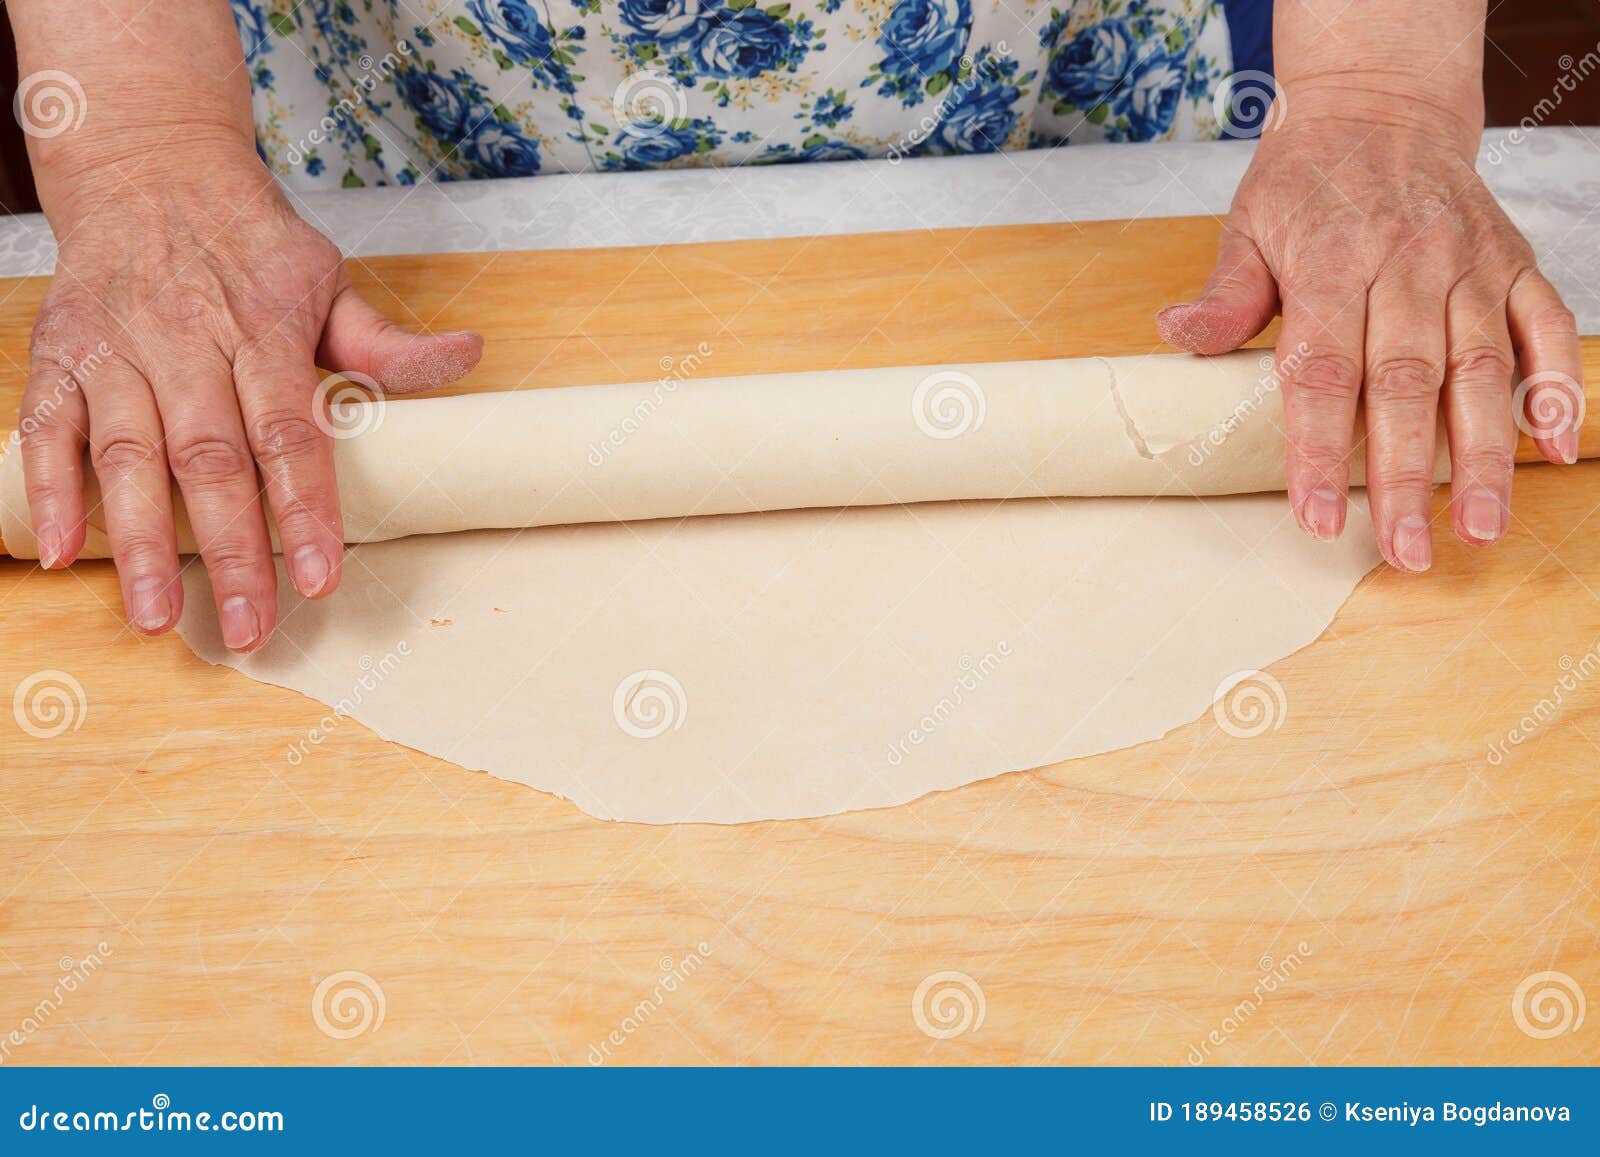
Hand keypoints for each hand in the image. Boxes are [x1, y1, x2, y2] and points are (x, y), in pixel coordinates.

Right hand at [20, 149, 483, 648]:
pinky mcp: (61, 356)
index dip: (305, 511)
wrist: (150, 166)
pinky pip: (46, 427)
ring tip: (156, 617)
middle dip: (230, 552)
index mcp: (262, 332)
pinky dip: (47, 488)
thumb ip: (385, 341)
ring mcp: (117, 352)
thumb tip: (467, 354)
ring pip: (126, 456)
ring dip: (140, 542)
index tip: (321, 580)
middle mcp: (185, 345)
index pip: (289, 435)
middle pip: (210, 461)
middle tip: (249, 628)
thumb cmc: (249, 241)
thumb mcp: (328, 279)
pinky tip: (61, 550)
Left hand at [1158, 114, 1580, 571]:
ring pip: (1482, 370)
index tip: (1317, 520)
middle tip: (1407, 552)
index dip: (1317, 450)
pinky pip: (1546, 329)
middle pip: (1407, 385)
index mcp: (1335, 261)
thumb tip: (1176, 337)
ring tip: (1479, 528)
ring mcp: (1470, 265)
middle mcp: (1410, 264)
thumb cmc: (1306, 180)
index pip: (1324, 370)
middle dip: (1405, 477)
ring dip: (1484, 457)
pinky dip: (1556, 389)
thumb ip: (1225, 295)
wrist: (1381, 106)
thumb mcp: (1248, 226)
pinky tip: (1552, 452)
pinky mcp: (1515, 263)